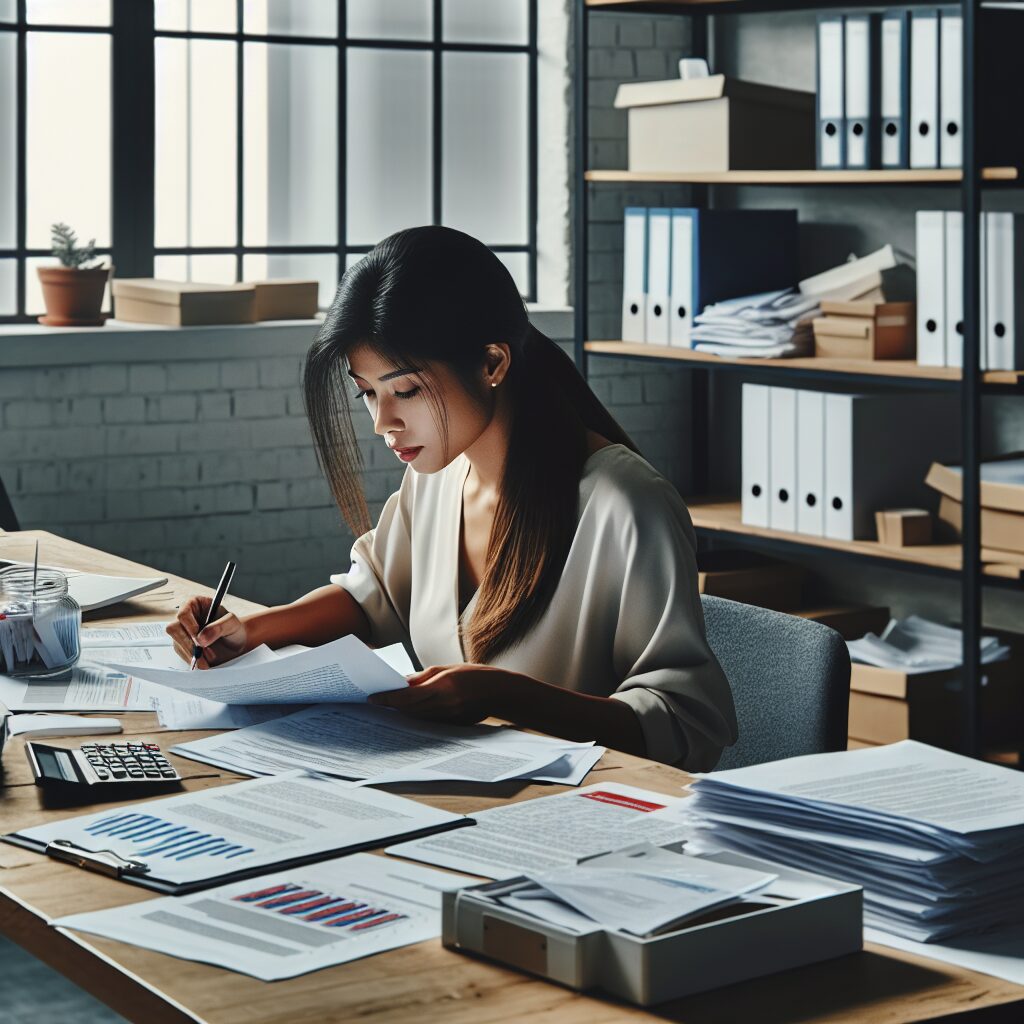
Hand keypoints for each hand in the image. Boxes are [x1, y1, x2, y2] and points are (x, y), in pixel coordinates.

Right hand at [167, 595, 248, 669]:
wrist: (236, 642)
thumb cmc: (233, 628)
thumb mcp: (232, 624)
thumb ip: (218, 627)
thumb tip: (200, 638)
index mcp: (195, 604)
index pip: (184, 613)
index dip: (189, 626)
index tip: (198, 638)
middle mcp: (186, 617)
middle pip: (174, 629)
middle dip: (188, 643)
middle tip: (201, 654)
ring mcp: (182, 631)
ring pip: (177, 642)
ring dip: (191, 653)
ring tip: (208, 659)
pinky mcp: (183, 645)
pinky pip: (182, 653)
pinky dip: (192, 660)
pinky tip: (204, 662)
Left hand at [368, 664, 515, 725]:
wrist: (499, 692)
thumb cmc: (475, 675)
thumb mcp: (448, 669)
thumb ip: (424, 677)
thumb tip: (402, 681)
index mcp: (442, 687)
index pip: (406, 695)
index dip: (387, 697)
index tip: (373, 697)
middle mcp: (443, 705)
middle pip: (408, 708)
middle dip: (390, 705)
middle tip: (375, 700)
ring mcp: (447, 717)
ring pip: (415, 716)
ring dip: (400, 711)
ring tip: (387, 705)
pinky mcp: (450, 725)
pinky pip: (427, 720)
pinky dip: (414, 715)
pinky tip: (407, 710)